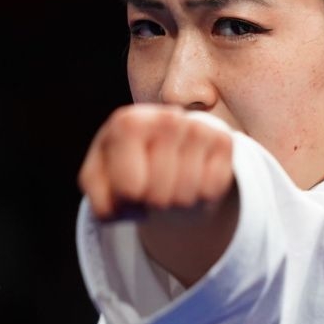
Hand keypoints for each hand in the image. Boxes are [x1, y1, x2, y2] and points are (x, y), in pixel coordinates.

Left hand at [77, 104, 236, 223]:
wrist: (165, 149)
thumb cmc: (126, 168)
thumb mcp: (100, 183)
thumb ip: (101, 202)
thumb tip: (135, 205)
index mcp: (127, 123)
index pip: (129, 189)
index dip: (127, 206)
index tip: (127, 196)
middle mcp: (165, 117)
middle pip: (158, 196)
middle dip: (153, 205)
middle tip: (151, 192)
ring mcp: (197, 127)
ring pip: (186, 195)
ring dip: (176, 204)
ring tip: (169, 187)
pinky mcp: (223, 140)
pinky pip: (212, 189)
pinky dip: (200, 197)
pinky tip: (191, 180)